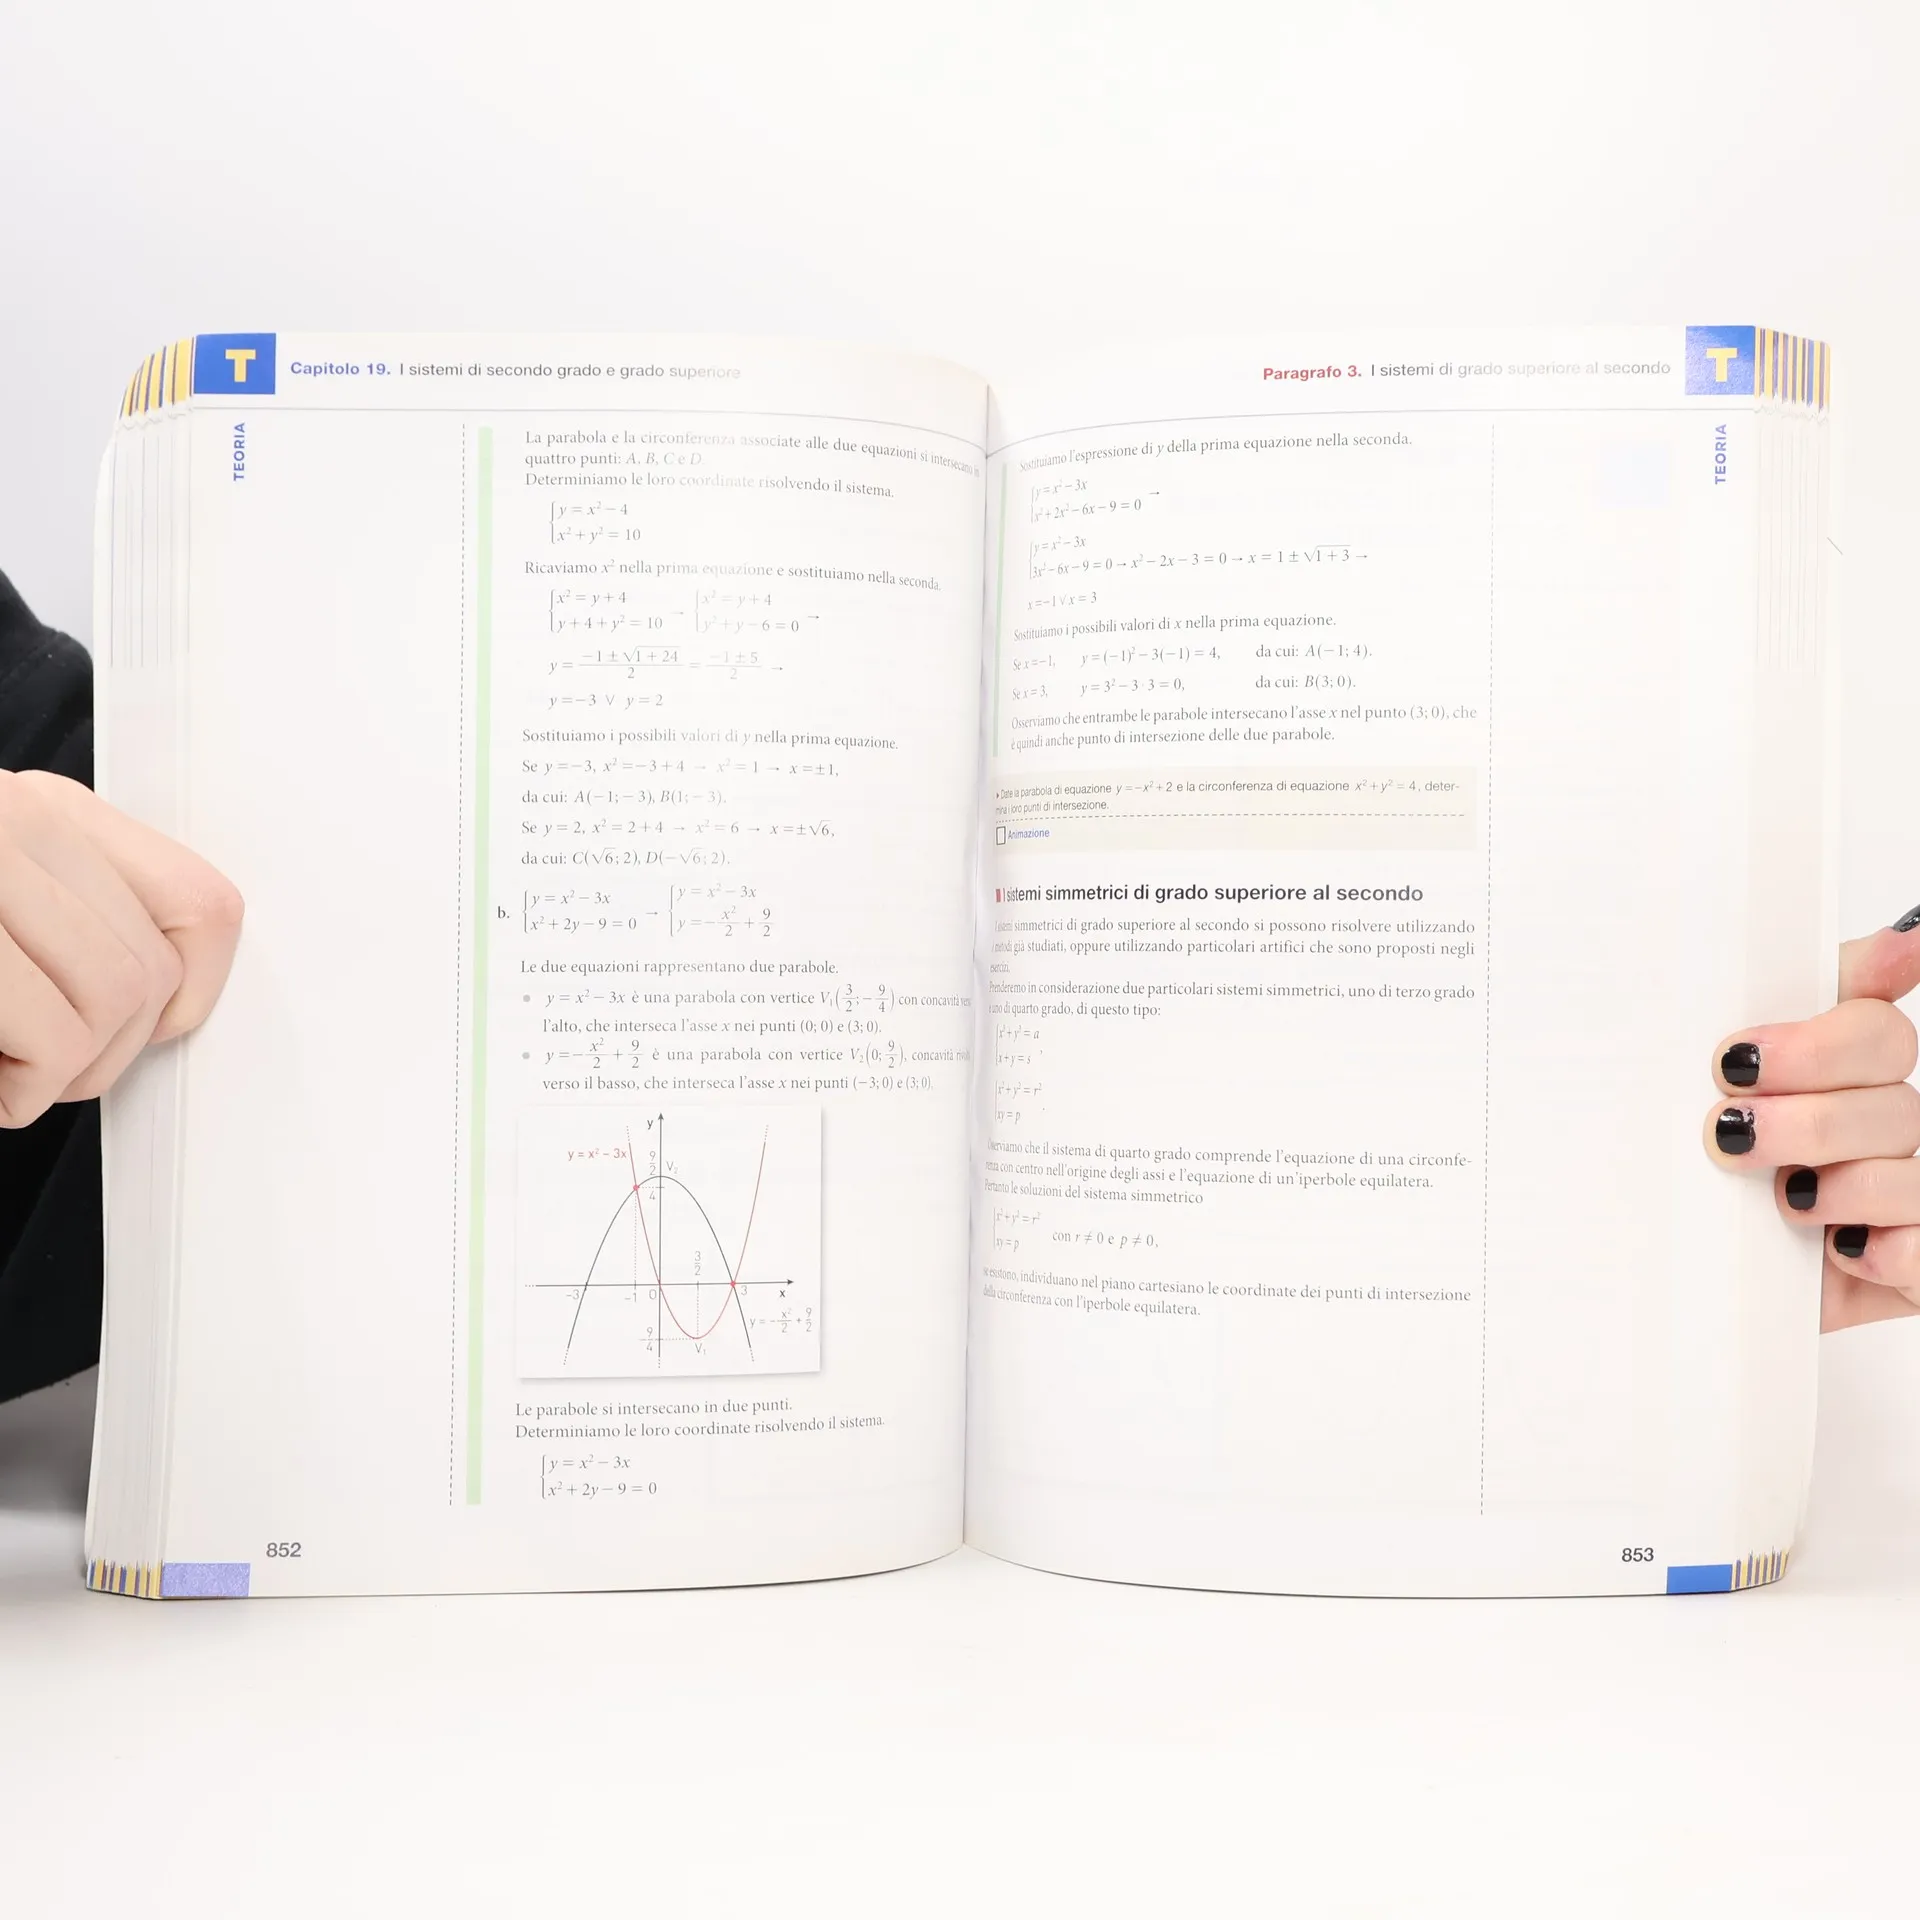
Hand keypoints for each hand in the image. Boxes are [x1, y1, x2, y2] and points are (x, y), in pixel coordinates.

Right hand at [0, 770, 242, 1126]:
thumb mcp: (9, 898)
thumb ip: (80, 919)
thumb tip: (169, 1001)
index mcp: (46, 812)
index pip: (202, 904)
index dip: (194, 992)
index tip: (151, 1030)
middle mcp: (17, 817)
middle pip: (153, 968)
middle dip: (106, 1052)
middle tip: (38, 1071)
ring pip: (110, 1004)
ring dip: (56, 1075)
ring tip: (2, 1073)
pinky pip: (52, 1040)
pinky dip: (16, 1094)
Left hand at [1706, 914, 1919, 1330]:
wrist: (1698, 1277)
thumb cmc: (1714, 1172)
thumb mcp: (1733, 1083)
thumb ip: (1796, 1006)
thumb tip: (1906, 936)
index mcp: (1854, 1072)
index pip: (1876, 1032)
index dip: (1815, 1045)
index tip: (1737, 1061)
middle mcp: (1893, 1126)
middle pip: (1890, 1102)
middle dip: (1808, 1120)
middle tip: (1732, 1135)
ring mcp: (1912, 1195)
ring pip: (1910, 1176)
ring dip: (1841, 1186)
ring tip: (1785, 1199)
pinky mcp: (1915, 1265)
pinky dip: (1879, 1252)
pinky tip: (1836, 1248)